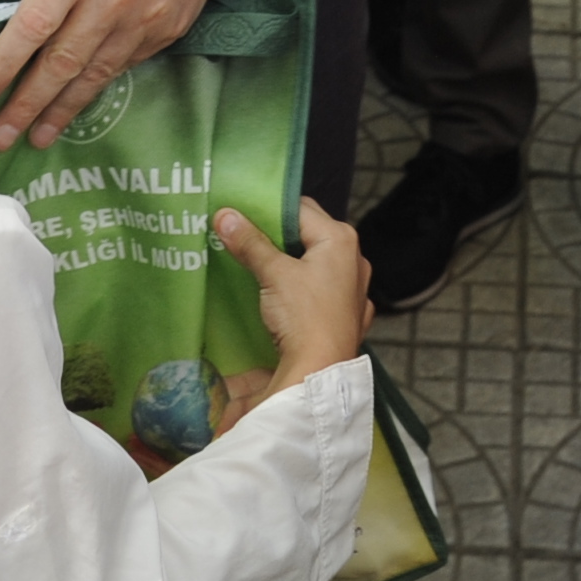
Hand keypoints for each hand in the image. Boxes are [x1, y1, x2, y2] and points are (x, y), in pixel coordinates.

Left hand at [0, 0, 217, 149]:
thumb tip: (34, 32)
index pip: (32, 28)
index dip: (2, 67)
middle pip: (60, 64)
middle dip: (26, 105)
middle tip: (0, 136)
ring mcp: (145, 18)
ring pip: (94, 76)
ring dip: (61, 110)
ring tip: (36, 136)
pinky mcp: (168, 30)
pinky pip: (124, 64)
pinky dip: (97, 84)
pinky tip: (77, 101)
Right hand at [215, 197, 369, 387]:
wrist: (321, 372)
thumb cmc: (304, 317)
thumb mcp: (273, 274)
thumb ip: (250, 243)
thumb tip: (226, 216)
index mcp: (340, 239)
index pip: (300, 208)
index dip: (269, 209)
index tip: (242, 214)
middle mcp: (354, 258)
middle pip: (310, 234)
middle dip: (279, 236)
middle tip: (245, 238)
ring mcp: (355, 288)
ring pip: (316, 263)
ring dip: (291, 262)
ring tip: (260, 265)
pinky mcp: (349, 314)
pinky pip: (323, 289)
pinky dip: (305, 288)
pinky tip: (285, 297)